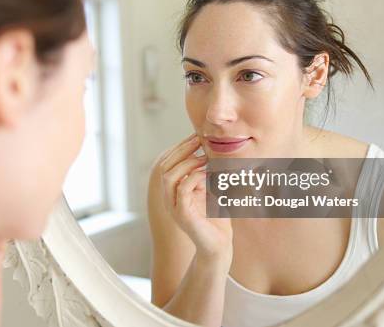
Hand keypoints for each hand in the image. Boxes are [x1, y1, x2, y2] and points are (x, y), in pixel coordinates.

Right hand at [157, 133, 232, 265]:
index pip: (168, 164)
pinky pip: (184, 190)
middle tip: (198, 140)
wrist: (219, 246)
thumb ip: (203, 174)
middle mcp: (169, 199)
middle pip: (165, 167)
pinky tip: (208, 173)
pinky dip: (195, 177)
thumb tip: (206, 151)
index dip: (180, 148)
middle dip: (181, 150)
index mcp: (172, 192)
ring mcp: (174, 208)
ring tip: (203, 156)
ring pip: (170, 177)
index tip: (195, 136)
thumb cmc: (216, 219)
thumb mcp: (209, 191)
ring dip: (187, 163)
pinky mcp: (183, 216)